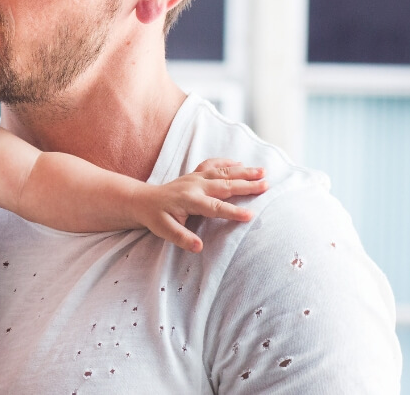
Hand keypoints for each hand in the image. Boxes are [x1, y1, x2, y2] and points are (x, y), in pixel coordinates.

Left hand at [132, 158, 265, 252]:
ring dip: (243, 172)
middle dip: (246, 186)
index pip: (215, 208)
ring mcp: (195, 177)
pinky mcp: (195, 174)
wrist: (142, 200)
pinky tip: (240, 162)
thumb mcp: (164, 230)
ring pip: (223, 172)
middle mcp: (195, 186)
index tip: (251, 215)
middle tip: (267, 186)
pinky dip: (227, 162)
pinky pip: (212, 165)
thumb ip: (181, 238)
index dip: (233, 212)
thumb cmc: (155, 217)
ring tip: (263, 172)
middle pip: (224, 185)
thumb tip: (199, 247)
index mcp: (189, 201)